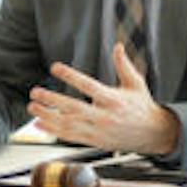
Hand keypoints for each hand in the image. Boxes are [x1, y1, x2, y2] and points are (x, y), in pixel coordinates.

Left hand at [28, 43, 181, 154]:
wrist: (154, 134)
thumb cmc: (143, 106)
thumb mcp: (136, 83)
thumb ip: (124, 65)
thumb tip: (117, 45)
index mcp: (114, 100)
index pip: (88, 86)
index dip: (70, 76)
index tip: (54, 67)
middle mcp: (104, 116)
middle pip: (73, 108)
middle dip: (52, 100)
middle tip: (35, 92)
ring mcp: (98, 131)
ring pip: (68, 124)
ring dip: (47, 116)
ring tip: (32, 107)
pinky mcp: (94, 141)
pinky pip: (70, 136)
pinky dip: (53, 130)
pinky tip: (39, 123)